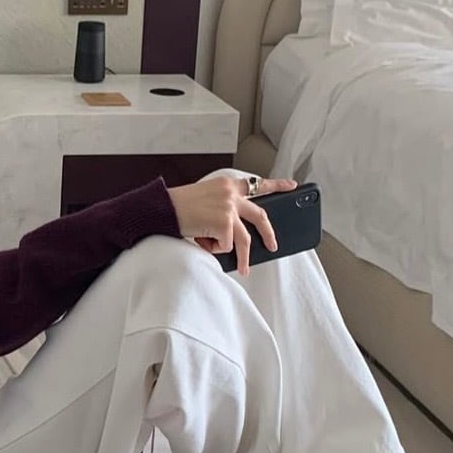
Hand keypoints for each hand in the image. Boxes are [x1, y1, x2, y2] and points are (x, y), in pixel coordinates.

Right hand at [168, 175, 296, 276]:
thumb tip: (237, 236)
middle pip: (260, 216)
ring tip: (244, 269)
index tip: (291, 185)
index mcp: (227, 185)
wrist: (161, 208)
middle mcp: (231, 194)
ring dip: (244, 257)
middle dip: (269, 233)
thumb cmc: (178, 206)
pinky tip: (202, 241)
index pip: (257, 183)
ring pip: (245, 240)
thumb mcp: (205, 198)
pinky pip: (227, 246)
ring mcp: (229, 209)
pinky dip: (214, 248)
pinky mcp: (224, 224)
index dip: (276, 185)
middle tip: (273, 245)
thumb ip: (224, 208)